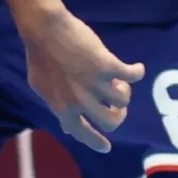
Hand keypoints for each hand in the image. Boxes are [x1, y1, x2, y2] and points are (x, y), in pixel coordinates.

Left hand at [20, 4, 141, 149]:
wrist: (45, 30)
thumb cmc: (40, 55)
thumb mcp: (41, 86)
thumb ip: (55, 105)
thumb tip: (66, 127)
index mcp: (63, 108)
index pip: (82, 133)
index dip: (96, 142)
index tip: (106, 147)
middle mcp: (81, 101)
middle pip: (110, 121)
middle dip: (118, 114)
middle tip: (117, 104)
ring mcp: (95, 85)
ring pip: (123, 100)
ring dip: (124, 91)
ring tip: (119, 79)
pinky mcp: (108, 67)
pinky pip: (132, 76)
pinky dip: (137, 72)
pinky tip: (137, 68)